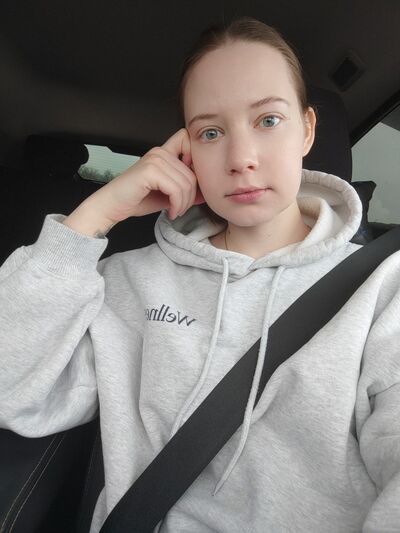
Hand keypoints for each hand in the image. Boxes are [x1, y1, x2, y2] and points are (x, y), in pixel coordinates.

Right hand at [89, 128, 204, 223]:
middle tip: (181, 209)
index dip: (195, 159)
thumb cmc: (137, 199)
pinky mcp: (149, 171)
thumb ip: (185, 190)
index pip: (188, 140)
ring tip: (175, 211)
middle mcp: (159, 152)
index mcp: (163, 153)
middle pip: (193, 172)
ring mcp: (154, 160)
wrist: (113, 206)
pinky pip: (176, 189)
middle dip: (191, 196)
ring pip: (187, 183)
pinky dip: (176, 205)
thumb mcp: (167, 194)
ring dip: (184, 204)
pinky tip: (170, 212)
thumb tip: (204, 193)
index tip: (190, 183)